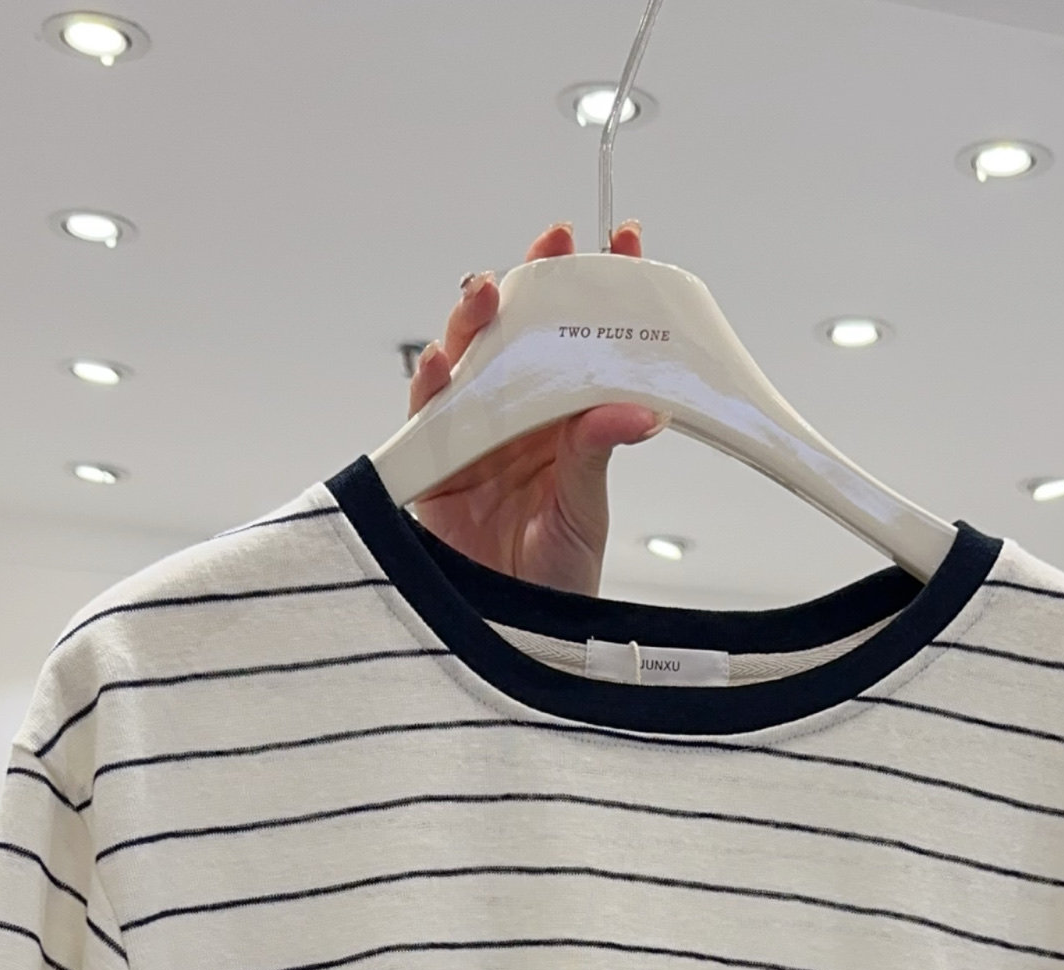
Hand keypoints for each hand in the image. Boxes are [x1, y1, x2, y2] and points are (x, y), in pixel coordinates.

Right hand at [405, 220, 663, 596]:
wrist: (519, 632)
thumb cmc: (558, 575)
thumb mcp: (585, 507)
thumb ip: (597, 451)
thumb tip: (637, 410)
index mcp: (562, 417)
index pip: (581, 337)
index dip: (597, 287)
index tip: (622, 241)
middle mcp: (517, 415)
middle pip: (519, 331)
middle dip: (533, 281)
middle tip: (554, 242)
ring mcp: (473, 434)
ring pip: (468, 359)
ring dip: (473, 321)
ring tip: (489, 291)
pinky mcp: (435, 464)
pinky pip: (427, 416)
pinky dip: (430, 386)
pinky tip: (440, 363)